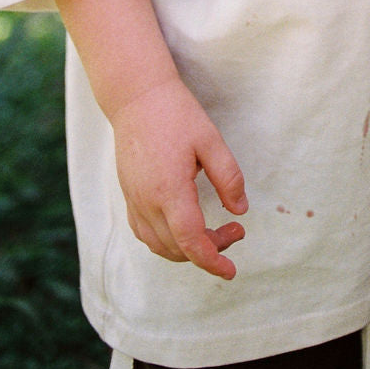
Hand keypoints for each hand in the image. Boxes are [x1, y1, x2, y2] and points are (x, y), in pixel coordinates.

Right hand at [111, 77, 247, 279]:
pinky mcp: (129, 195)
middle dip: (209, 250)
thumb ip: (228, 177)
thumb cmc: (176, 114)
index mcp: (169, 190)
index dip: (212, 260)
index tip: (231, 271)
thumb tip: (240, 211)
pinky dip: (166, 242)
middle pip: (177, 248)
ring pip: (159, 245)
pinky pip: (145, 233)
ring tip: (215, 231)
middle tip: (235, 230)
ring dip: (187, 249)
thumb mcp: (211, 140)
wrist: (137, 97)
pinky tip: (185, 229)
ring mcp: (134, 200)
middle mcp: (147, 202)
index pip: (191, 241)